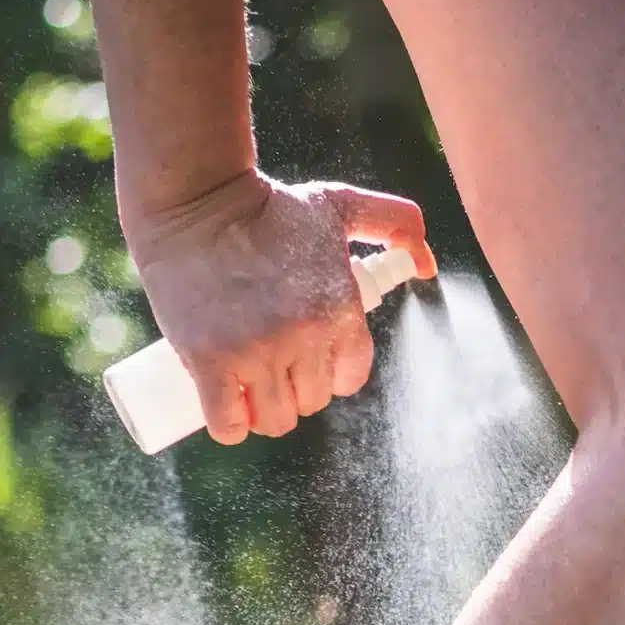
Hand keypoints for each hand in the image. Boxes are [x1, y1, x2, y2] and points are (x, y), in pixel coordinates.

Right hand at [123, 171, 437, 443]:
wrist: (198, 198)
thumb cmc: (271, 207)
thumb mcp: (342, 206)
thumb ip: (397, 224)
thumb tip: (427, 267)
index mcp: (341, 311)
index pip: (350, 379)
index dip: (331, 373)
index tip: (309, 358)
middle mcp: (303, 336)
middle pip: (312, 401)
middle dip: (296, 389)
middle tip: (274, 365)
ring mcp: (255, 351)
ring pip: (274, 419)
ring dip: (264, 413)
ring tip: (249, 388)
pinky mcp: (209, 360)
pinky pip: (228, 423)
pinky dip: (231, 426)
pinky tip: (228, 409)